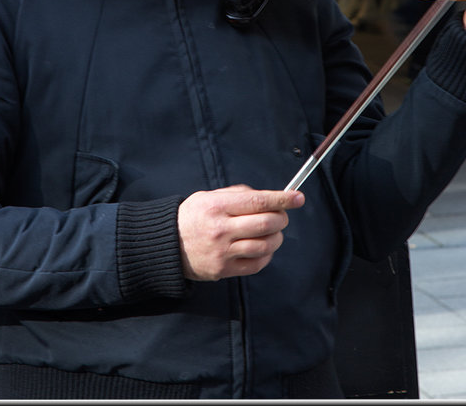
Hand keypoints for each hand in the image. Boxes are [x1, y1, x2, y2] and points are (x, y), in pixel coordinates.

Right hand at [177, 184, 304, 280]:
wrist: (168, 245)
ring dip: (277, 237)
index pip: (258, 201)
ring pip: (265, 246)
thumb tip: (267, 198)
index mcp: (218, 206)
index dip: (282, 199)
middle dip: (282, 218)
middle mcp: (221, 229)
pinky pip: (256, 264)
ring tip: (274, 232)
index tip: (297, 197)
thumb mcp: (209, 196)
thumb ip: (237, 194)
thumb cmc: (192, 216)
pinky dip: (267, 255)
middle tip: (282, 215)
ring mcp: (223, 252)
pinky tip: (264, 247)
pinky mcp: (224, 269)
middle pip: (266, 224)